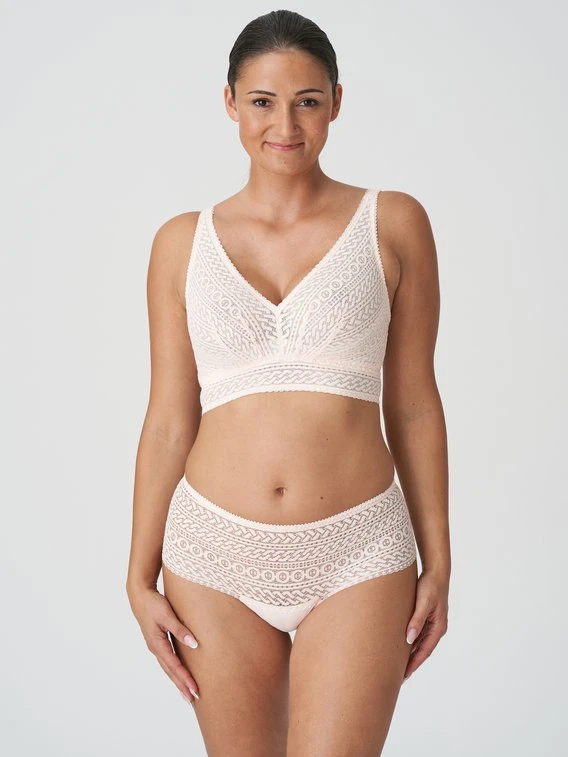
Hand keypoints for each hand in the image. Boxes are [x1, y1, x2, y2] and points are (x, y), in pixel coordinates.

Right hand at [127, 585, 199, 703]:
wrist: (140, 596)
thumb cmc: (153, 604)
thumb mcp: (167, 615)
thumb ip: (180, 630)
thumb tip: (194, 644)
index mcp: (158, 644)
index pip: (175, 666)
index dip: (185, 679)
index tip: (195, 690)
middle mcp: (156, 649)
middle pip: (171, 672)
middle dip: (182, 686)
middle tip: (193, 699)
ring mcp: (156, 646)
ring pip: (168, 668)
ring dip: (178, 680)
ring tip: (187, 693)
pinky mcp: (158, 642)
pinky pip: (167, 660)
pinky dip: (174, 670)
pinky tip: (178, 674)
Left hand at [403, 568, 448, 680]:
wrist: (435, 571)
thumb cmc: (430, 585)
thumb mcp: (423, 603)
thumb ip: (417, 620)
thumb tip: (409, 639)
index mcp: (438, 627)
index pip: (425, 651)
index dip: (415, 663)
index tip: (404, 675)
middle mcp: (436, 627)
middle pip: (422, 650)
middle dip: (412, 663)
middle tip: (398, 676)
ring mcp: (431, 623)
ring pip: (419, 643)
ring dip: (410, 653)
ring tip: (397, 664)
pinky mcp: (425, 617)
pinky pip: (417, 633)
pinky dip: (409, 641)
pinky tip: (400, 645)